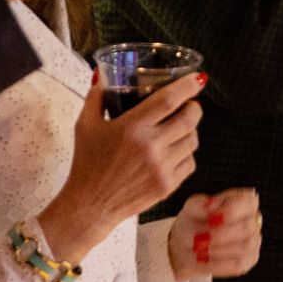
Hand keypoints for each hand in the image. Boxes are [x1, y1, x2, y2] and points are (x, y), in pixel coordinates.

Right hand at [35, 71, 203, 266]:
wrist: (90, 205)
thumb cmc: (87, 163)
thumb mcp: (85, 126)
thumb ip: (96, 98)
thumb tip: (102, 75)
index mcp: (131, 128)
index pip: (169, 100)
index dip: (187, 86)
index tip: (197, 79)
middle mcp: (151, 147)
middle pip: (190, 118)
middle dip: (194, 107)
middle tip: (189, 105)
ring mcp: (162, 168)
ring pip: (193, 140)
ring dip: (190, 131)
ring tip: (179, 128)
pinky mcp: (168, 185)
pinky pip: (190, 162)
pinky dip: (186, 154)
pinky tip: (174, 151)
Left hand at [167, 189, 261, 281]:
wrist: (188, 246)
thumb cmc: (193, 221)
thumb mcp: (190, 209)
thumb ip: (199, 204)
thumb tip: (209, 208)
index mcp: (244, 200)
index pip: (249, 202)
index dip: (231, 211)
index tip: (210, 219)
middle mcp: (253, 219)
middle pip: (246, 227)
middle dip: (219, 235)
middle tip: (197, 240)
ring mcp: (254, 241)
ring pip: (243, 248)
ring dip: (216, 250)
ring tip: (197, 250)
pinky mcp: (249, 260)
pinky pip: (238, 265)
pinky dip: (216, 264)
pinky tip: (201, 261)